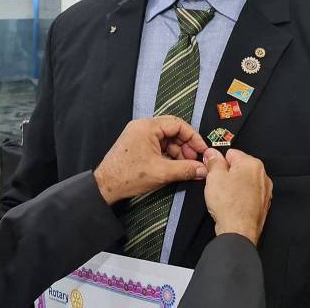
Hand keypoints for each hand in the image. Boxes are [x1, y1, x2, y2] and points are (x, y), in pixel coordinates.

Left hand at [93, 116, 207, 203]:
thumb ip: (186, 169)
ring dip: (178, 151)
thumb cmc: (128, 176)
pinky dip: (168, 154)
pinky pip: (158, 144)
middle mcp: (142, 127)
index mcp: (147, 127)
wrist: (106, 186)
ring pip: (166, 138)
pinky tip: (175, 165)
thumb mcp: (162, 173)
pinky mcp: (137, 144)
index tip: (202, 150)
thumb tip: (203, 169)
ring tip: (186, 166)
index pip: (178, 124)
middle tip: (195, 160)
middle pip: (172, 130)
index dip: (193, 137)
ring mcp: (138, 135)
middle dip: (186, 145)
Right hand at [203, 148, 271, 244]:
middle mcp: (262, 175)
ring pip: (243, 181)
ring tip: (224, 196)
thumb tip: (212, 153)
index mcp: (252, 164)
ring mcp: (265, 191)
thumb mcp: (214, 176)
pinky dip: (240, 197)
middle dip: (227, 174)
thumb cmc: (229, 205)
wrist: (238, 231)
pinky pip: (248, 194)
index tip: (212, 170)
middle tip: (217, 185)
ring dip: (233, 186)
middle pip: (238, 167)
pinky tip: (232, 204)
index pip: (231, 153)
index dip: (218, 162)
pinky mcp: (263, 204)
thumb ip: (213, 161)